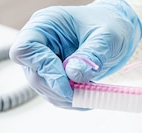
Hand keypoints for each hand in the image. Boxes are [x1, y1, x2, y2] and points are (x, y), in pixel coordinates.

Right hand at [9, 0, 141, 107]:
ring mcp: (44, 60)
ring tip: (88, 96)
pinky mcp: (53, 75)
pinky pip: (54, 93)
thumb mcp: (106, 36)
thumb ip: (90, 54)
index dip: (43, 69)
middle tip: (81, 95)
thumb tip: (74, 75)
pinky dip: (70, 100)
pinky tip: (87, 97)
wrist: (116, 30)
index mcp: (45, 24)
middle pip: (33, 74)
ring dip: (64, 98)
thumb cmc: (108, 23)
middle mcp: (40, 42)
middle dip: (57, 89)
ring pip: (43, 88)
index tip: (66, 84)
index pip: (26, 49)